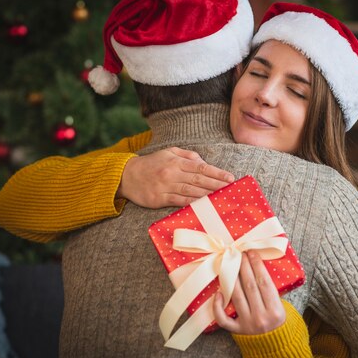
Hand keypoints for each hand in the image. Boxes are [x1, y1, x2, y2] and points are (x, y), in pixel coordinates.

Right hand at [117, 147, 234, 207]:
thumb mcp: (169, 153)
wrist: (126, 176)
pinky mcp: (159, 199)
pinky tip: (203, 205)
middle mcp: (171, 173)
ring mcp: (165, 187)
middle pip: (198, 179)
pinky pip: (179, 201)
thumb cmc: (152, 164)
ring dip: (207, 195)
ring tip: (221, 197)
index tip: (230, 178)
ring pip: (190, 191)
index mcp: (176, 161)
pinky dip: (192, 203)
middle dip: (216, 184)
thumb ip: (188, 156)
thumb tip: (203, 162)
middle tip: (230, 188)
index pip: (201, 167)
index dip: (217, 173)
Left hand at [213, 251, 285, 334]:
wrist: (276, 346)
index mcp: (275, 310)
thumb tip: (258, 267)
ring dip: (232, 279)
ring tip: (230, 265)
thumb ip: (271, 291)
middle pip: (250, 286)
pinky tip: (218, 293)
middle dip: (244, 267)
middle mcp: (261, 316)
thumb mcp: (282, 306)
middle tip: (240, 254)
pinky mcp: (238, 331)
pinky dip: (218, 306)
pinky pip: (224, 318)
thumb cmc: (278, 321)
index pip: (264, 282)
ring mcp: (248, 324)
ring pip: (237, 297)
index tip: (252, 253)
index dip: (257, 266)